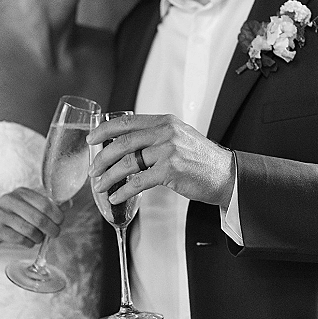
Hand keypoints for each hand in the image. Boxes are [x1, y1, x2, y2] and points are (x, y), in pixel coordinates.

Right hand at [0, 188, 63, 252]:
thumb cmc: (8, 216)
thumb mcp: (25, 206)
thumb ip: (45, 205)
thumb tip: (68, 204)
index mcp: (21, 192)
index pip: (45, 203)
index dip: (56, 215)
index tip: (60, 222)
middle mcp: (10, 200)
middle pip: (39, 217)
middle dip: (51, 229)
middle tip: (54, 234)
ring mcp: (1, 214)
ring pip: (30, 230)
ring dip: (38, 238)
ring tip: (38, 239)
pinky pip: (19, 239)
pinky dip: (28, 243)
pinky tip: (28, 242)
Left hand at [87, 113, 234, 207]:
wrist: (226, 175)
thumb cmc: (201, 160)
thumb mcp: (179, 137)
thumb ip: (156, 135)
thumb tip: (124, 143)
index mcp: (164, 121)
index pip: (127, 121)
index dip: (104, 130)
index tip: (91, 139)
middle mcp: (166, 132)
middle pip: (122, 142)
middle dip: (102, 158)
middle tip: (93, 169)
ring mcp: (168, 150)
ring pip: (127, 163)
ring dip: (109, 176)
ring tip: (100, 186)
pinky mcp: (170, 170)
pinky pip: (138, 182)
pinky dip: (123, 191)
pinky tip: (115, 197)